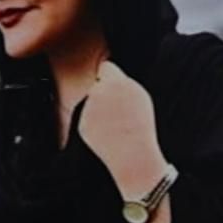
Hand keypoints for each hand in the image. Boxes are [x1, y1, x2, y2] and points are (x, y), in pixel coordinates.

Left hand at [74, 58, 170, 210]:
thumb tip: (110, 74)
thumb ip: (124, 83)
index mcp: (116, 82)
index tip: (113, 84)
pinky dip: (95, 126)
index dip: (110, 77)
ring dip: (99, 111)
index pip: (106, 68)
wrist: (132, 154)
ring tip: (115, 125)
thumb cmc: (141, 126)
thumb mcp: (140, 96)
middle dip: (104, 95)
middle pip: (98, 86)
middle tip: (119, 111)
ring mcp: (88, 108)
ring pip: (91, 104)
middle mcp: (98, 92)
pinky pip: (88, 120)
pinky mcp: (82, 124)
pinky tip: (108, 134)